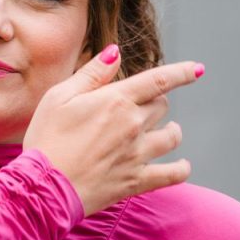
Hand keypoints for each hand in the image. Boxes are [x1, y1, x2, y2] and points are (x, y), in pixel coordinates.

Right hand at [23, 45, 203, 216]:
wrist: (44, 186)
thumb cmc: (46, 138)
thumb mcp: (59, 97)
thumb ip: (92, 74)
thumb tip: (115, 53)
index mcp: (116, 100)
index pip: (160, 80)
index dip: (182, 72)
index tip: (196, 69)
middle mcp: (133, 125)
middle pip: (161, 106)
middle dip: (156, 102)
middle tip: (142, 106)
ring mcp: (138, 154)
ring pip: (172, 136)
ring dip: (171, 130)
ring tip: (166, 131)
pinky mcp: (137, 181)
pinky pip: (173, 174)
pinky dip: (181, 168)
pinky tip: (182, 164)